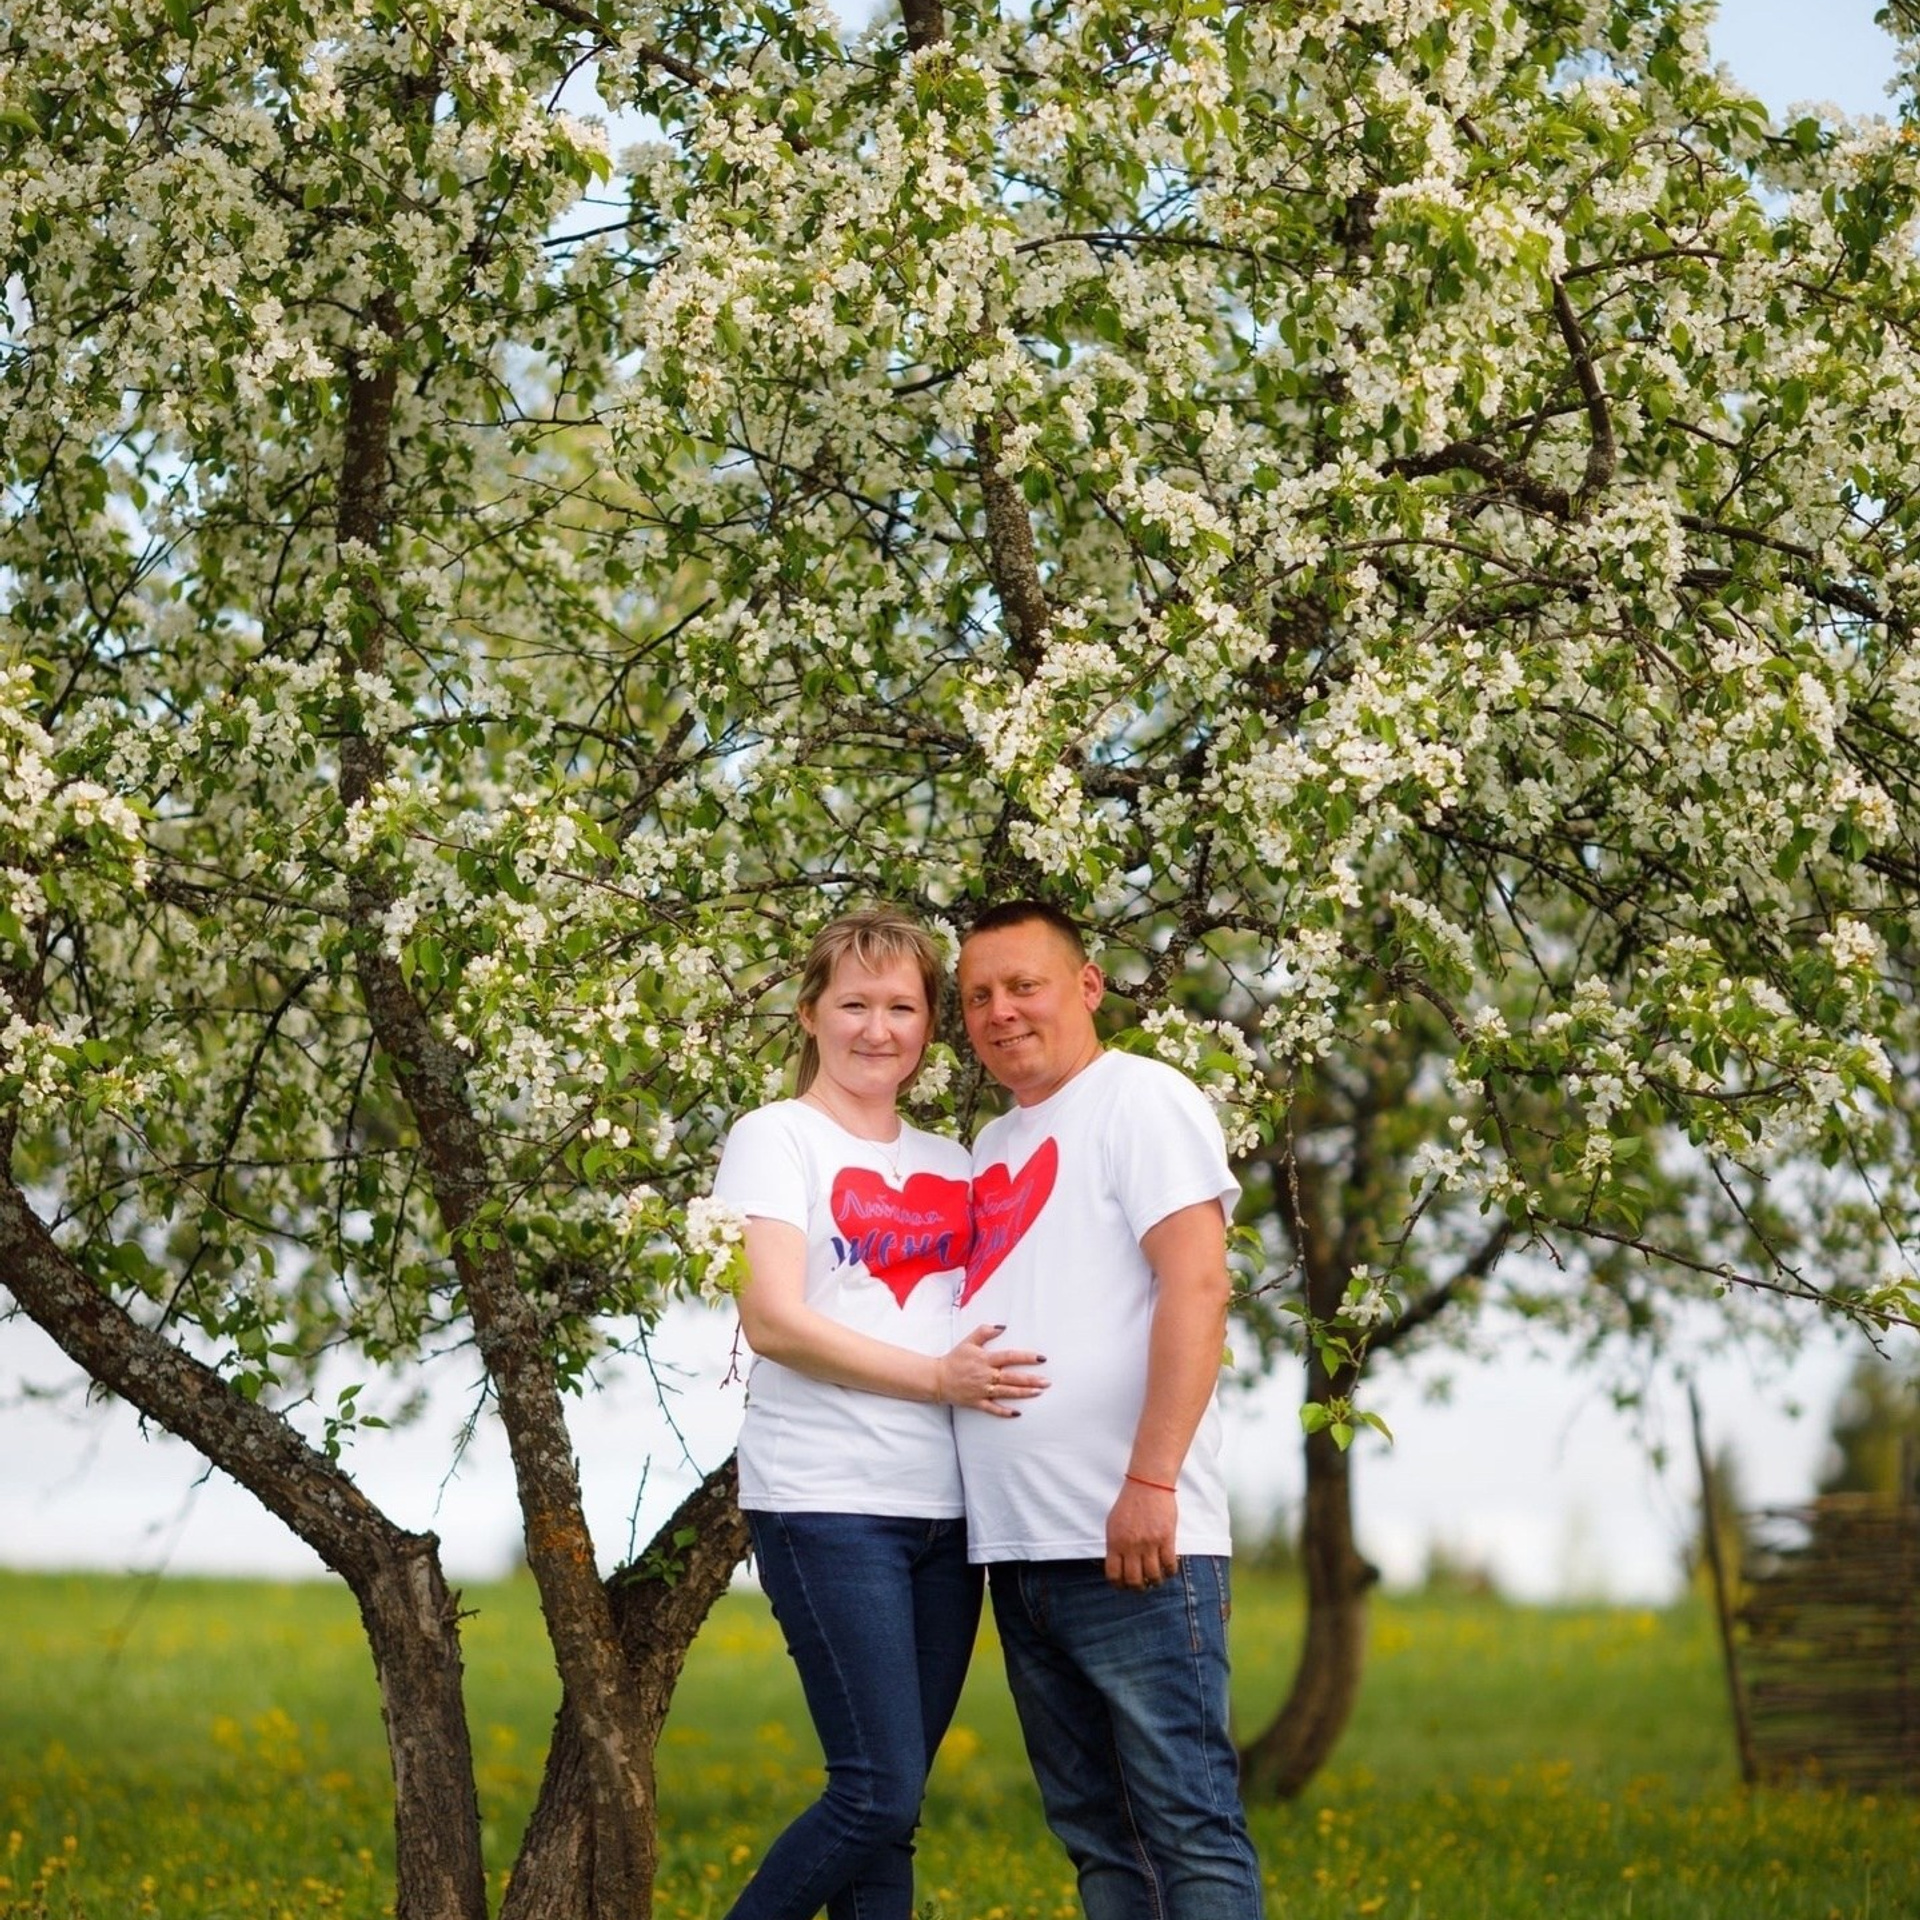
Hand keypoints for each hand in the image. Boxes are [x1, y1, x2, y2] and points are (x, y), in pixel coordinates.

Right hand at [934, 1323, 1048, 1416]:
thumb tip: (1002, 1326)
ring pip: (1006, 1392)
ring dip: (1023, 1393)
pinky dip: (1004, 1412)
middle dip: (1031, 1380)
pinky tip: (1017, 1413)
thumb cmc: (954, 1359)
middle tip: (1047, 1382)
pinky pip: (992, 1409)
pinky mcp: (976, 1402)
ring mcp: (981, 1390)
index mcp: (985, 1359)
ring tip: (1038, 1392)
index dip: (1026, 1357)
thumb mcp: (968, 1341)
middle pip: (1012, 1377)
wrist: (936, 1378)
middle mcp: (986, 1375)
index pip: (1009, 1357)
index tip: (1041, 1358)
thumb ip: (985, 1331)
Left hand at [1105, 1477, 1177, 1589]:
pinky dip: (1170, 1572)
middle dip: (1138, 1587)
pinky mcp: (1166, 1538)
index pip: (1114, 1575)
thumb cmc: (1129, 1503)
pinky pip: (1170, 1565)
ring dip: (1155, 1582)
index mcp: (1115, 1542)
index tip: (1124, 1586)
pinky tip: (1168, 1569)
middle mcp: (1131, 1545)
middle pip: (1134, 1580)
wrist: (1148, 1484)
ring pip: (1153, 1576)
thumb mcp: (1113, 1523)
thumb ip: (1114, 1545)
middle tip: (1142, 1585)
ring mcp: (1149, 1543)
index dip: (1119, 1585)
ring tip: (1156, 1579)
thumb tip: (1116, 1566)